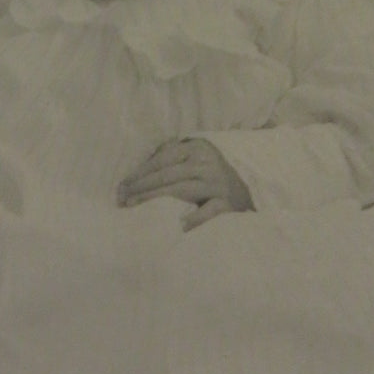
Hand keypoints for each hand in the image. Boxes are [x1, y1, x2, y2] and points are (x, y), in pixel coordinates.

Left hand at [117, 138, 251, 229]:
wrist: (251, 187)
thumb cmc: (212, 173)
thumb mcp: (195, 156)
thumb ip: (172, 155)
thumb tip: (138, 170)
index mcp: (197, 148)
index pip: (162, 159)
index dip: (140, 172)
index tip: (122, 185)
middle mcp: (207, 163)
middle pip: (167, 175)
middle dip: (141, 186)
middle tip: (122, 198)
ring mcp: (218, 183)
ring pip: (181, 190)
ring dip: (154, 198)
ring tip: (135, 206)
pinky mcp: (228, 204)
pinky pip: (209, 211)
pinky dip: (194, 218)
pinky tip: (179, 225)